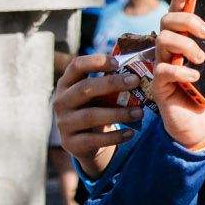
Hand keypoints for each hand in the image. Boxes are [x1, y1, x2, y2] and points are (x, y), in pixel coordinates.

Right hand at [52, 51, 139, 177]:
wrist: (85, 142)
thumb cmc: (96, 108)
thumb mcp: (99, 94)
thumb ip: (110, 80)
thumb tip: (143, 62)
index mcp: (67, 84)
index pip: (76, 66)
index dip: (95, 61)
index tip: (117, 62)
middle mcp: (61, 101)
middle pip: (84, 89)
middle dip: (111, 83)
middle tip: (136, 81)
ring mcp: (64, 123)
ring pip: (91, 116)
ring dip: (118, 113)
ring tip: (140, 112)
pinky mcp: (71, 143)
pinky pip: (94, 139)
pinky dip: (115, 137)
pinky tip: (131, 133)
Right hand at [149, 0, 204, 150]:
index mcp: (188, 42)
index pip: (180, 12)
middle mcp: (172, 51)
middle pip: (167, 20)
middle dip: (188, 19)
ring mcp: (163, 66)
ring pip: (163, 40)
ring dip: (186, 44)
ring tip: (202, 58)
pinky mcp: (159, 86)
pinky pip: (163, 70)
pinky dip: (181, 71)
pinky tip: (195, 77)